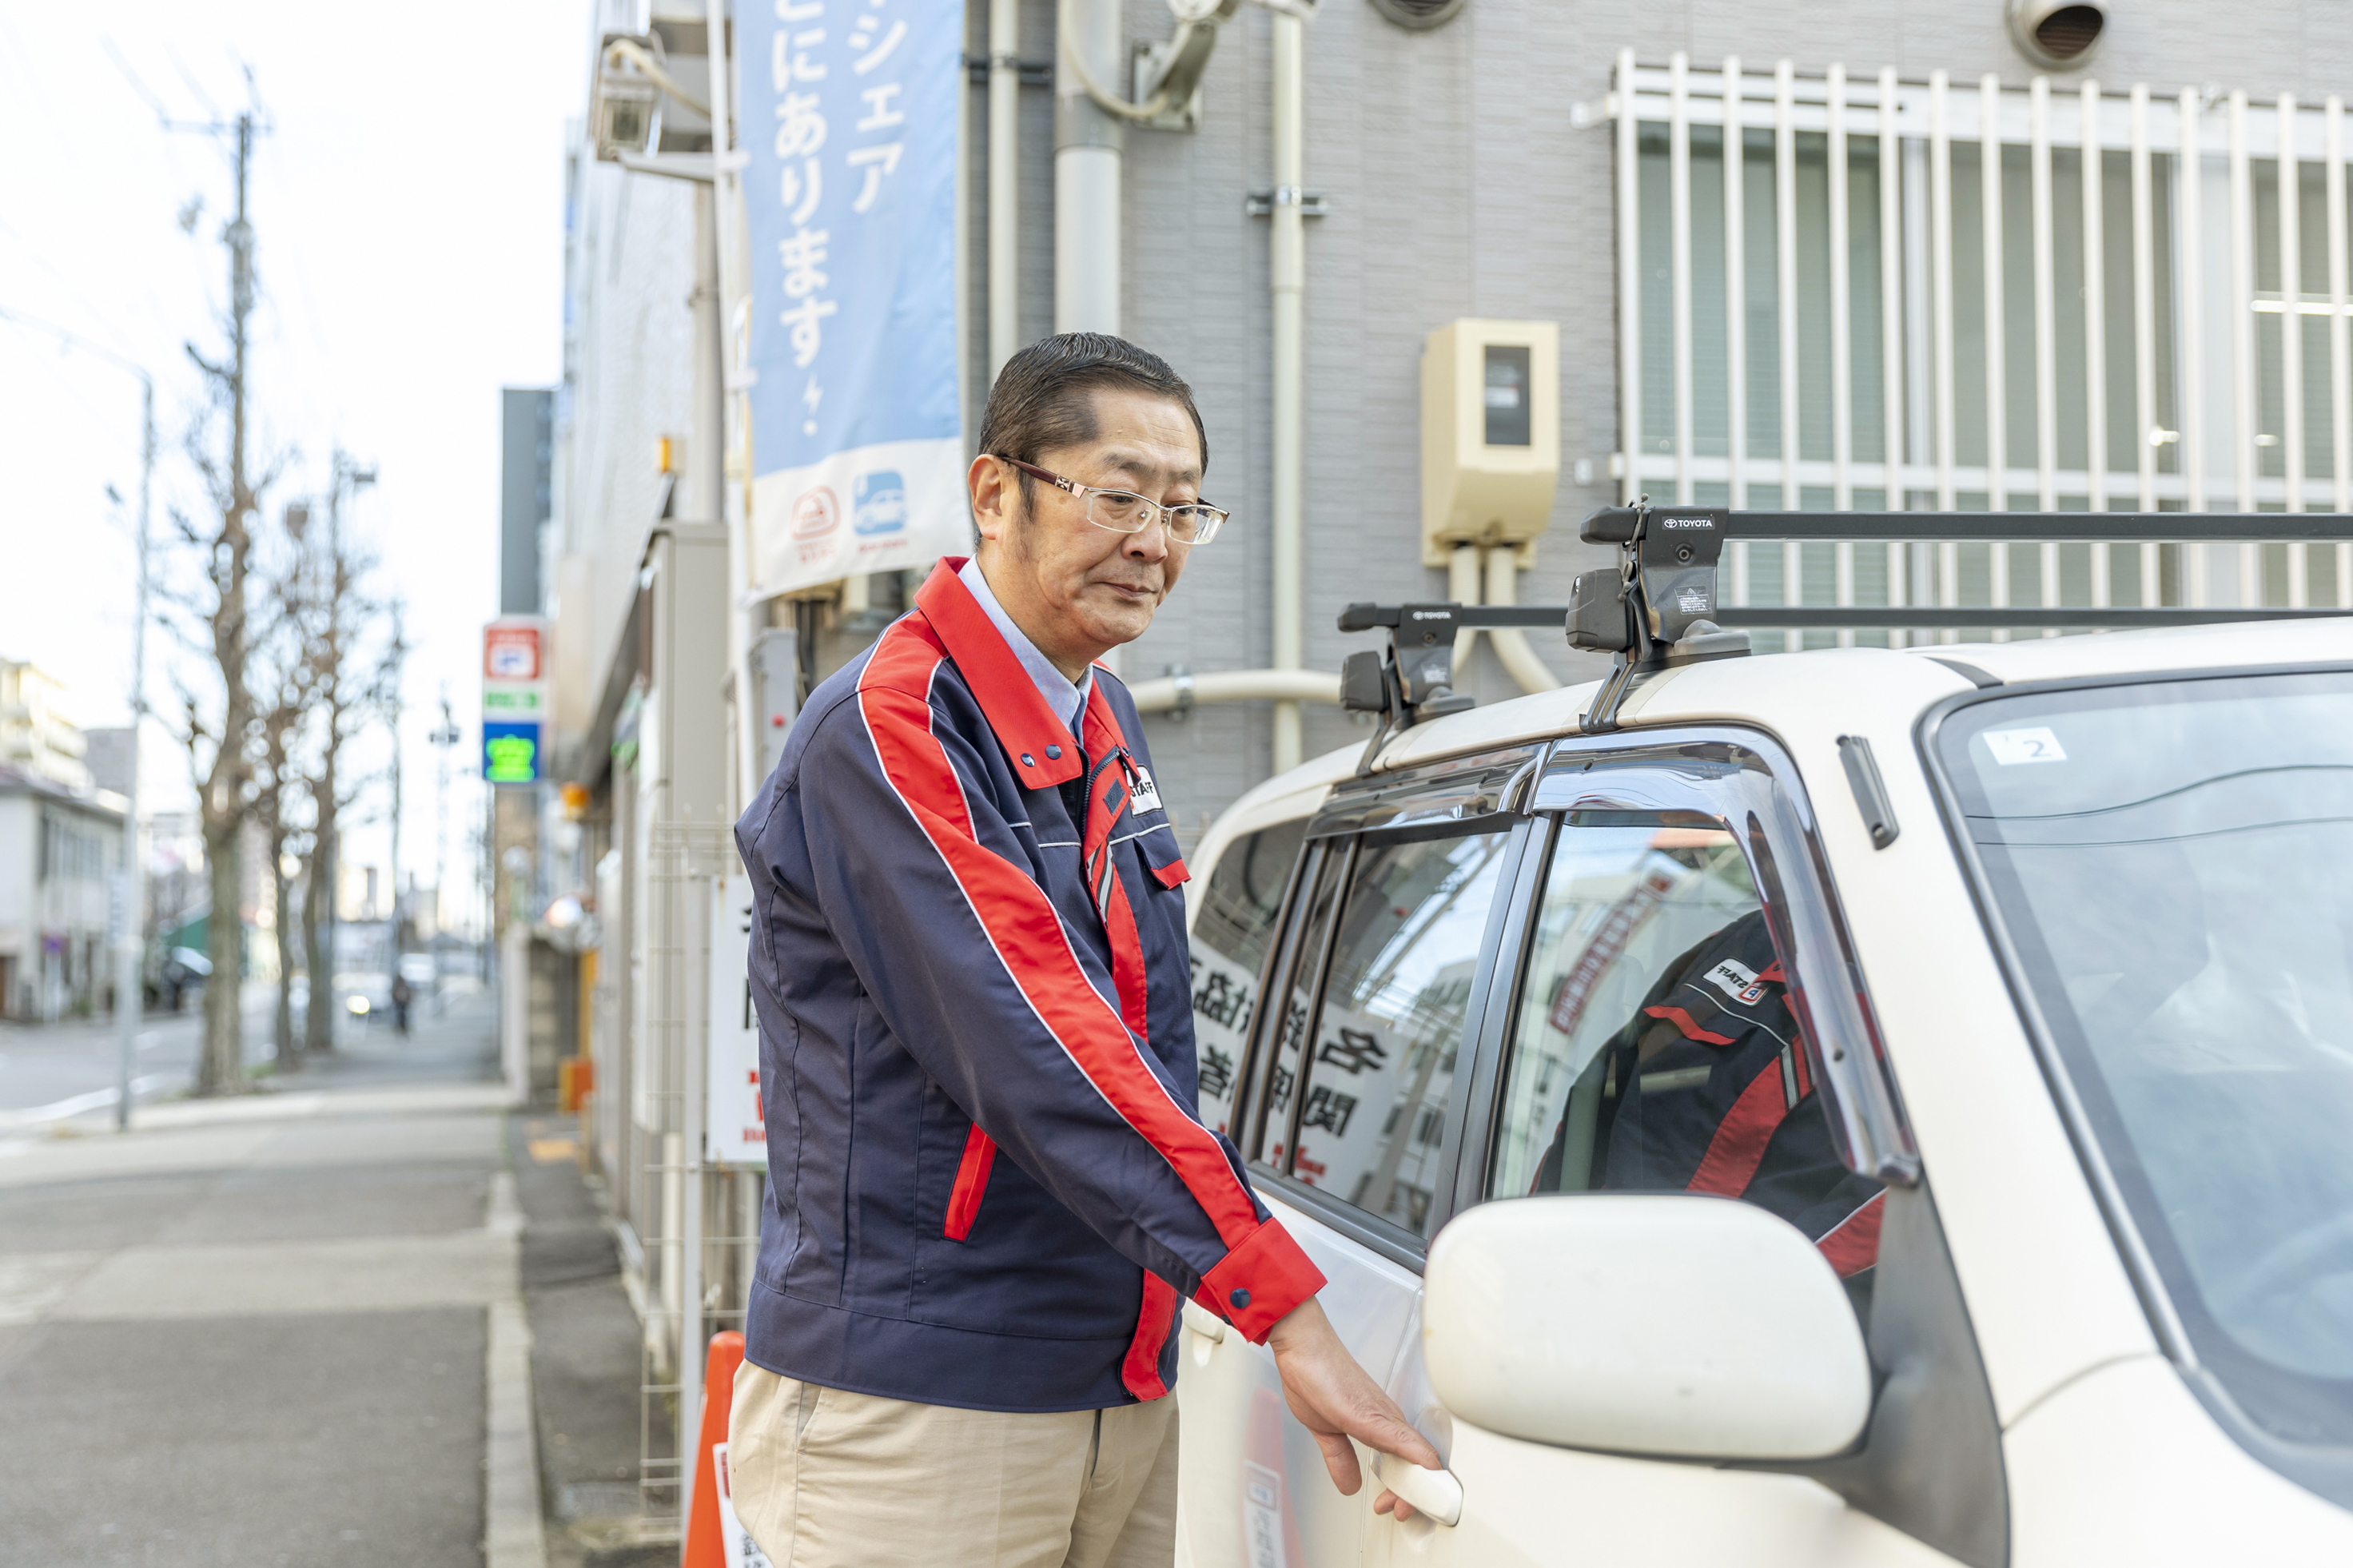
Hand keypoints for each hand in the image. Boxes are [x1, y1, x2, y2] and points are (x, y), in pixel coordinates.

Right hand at [1266, 1297, 1442, 1519]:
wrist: (1302, 1344)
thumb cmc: (1313, 1375)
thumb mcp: (1325, 1430)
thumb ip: (1339, 1457)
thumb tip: (1349, 1484)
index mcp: (1377, 1424)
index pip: (1402, 1462)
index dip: (1403, 1489)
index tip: (1395, 1506)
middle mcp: (1386, 1418)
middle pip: (1413, 1462)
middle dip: (1413, 1493)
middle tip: (1402, 1511)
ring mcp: (1380, 1413)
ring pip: (1412, 1453)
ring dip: (1418, 1482)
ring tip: (1415, 1503)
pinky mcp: (1368, 1411)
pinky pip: (1397, 1436)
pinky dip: (1416, 1453)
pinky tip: (1429, 1465)